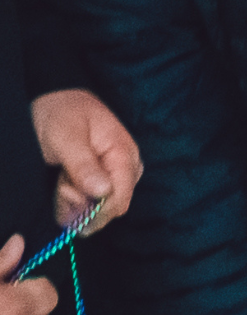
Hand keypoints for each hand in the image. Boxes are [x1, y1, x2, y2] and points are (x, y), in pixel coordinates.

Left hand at [31, 90, 140, 229]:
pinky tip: (64, 184)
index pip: (120, 199)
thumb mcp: (67, 137)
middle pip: (111, 210)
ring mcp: (114, 176)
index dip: (94, 208)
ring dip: (74, 204)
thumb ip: (84, 165)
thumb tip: (103, 191)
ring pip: (99, 212)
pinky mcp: (101, 182)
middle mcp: (125, 168)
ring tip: (62, 178)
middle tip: (62, 182)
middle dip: (82, 206)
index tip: (68, 193)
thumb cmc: (61, 114)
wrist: (53, 102)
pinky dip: (72, 203)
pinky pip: (91, 208)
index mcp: (124, 153)